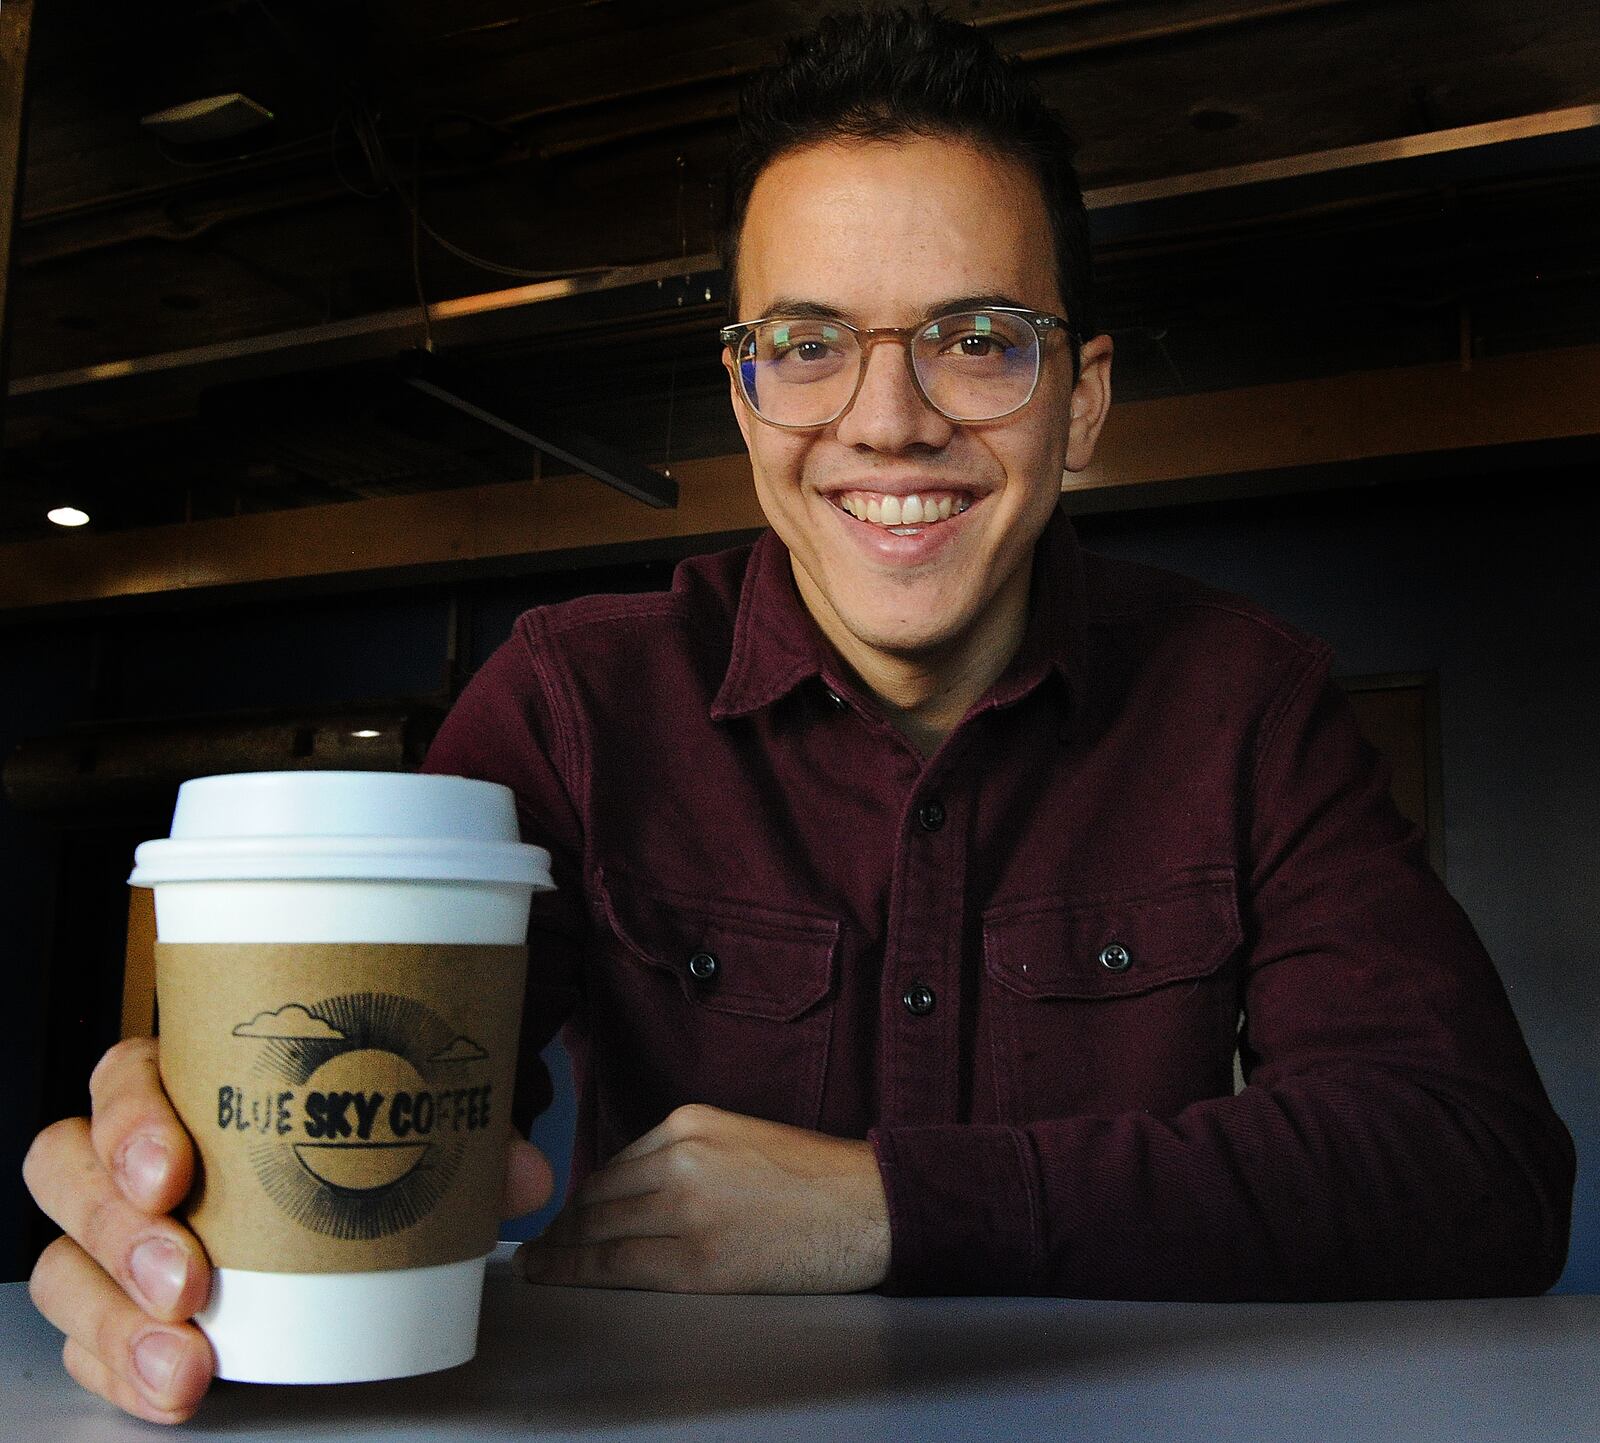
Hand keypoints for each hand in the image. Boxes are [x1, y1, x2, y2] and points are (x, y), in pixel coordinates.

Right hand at [24, 1037, 553, 1425]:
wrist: (337, 1209)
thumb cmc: (351, 1132)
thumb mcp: (407, 1117)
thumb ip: (470, 1138)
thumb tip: (527, 1178)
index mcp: (189, 1078)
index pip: (124, 1078)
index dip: (131, 1120)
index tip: (174, 1168)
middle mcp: (132, 1151)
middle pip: (66, 1172)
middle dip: (117, 1230)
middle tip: (189, 1279)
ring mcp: (115, 1233)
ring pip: (63, 1265)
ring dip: (114, 1319)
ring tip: (187, 1358)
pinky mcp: (119, 1304)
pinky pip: (84, 1340)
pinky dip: (120, 1370)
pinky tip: (172, 1387)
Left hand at [518, 1103, 889, 1293]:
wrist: (867, 1207)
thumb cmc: (815, 1179)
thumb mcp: (741, 1139)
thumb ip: (689, 1155)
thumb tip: (637, 1193)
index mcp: (691, 1122)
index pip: (615, 1164)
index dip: (583, 1195)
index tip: (564, 1214)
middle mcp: (681, 1157)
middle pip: (598, 1195)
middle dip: (564, 1224)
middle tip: (541, 1246)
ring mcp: (687, 1208)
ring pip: (598, 1229)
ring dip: (562, 1250)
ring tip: (540, 1264)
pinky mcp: (698, 1259)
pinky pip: (618, 1265)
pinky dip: (578, 1272)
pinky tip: (556, 1276)